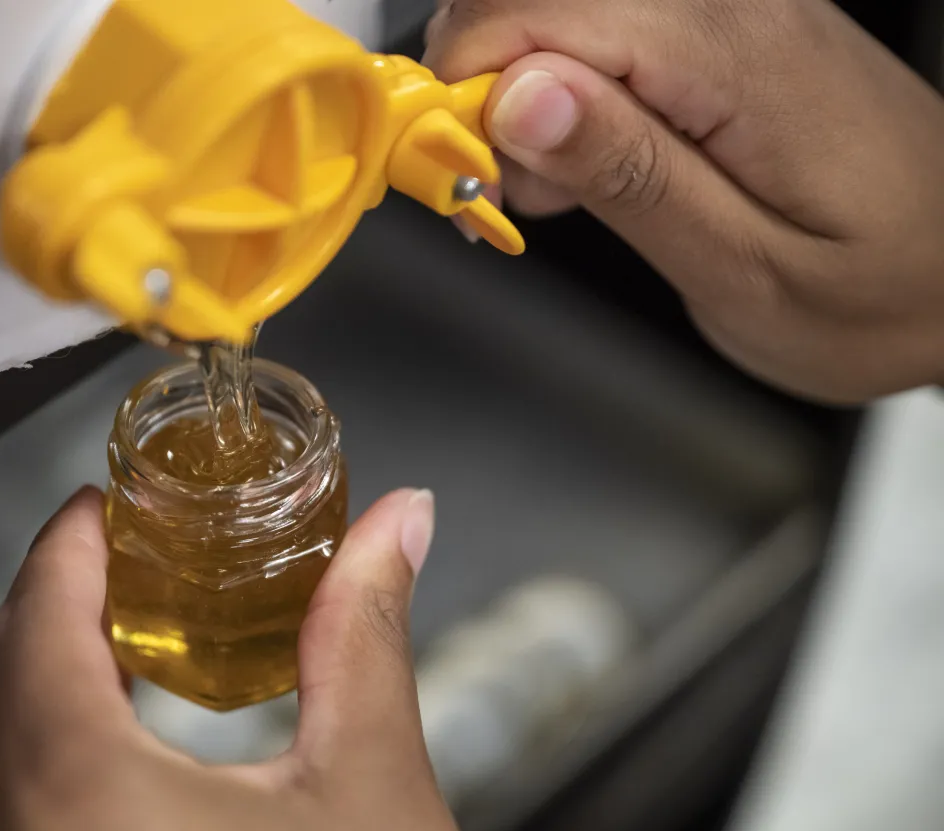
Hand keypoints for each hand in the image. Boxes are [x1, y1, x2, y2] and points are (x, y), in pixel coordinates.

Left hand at [0, 486, 456, 830]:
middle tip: (123, 579)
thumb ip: (364, 633)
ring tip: (103, 671)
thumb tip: (397, 526)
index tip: (100, 511)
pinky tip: (83, 791)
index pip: (37, 616)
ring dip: (23, 702)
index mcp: (79, 796)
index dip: (68, 543)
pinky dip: (8, 788)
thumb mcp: (370, 788)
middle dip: (53, 613)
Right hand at [425, 0, 943, 402]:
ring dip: (514, 100)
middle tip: (506, 197)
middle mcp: (730, 3)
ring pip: (549, 12)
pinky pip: (595, 30)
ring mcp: (726, 6)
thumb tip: (516, 99)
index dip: (464, 96)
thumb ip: (629, 176)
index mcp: (734, 55)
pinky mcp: (719, 28)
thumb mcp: (744, 270)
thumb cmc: (880, 289)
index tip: (462, 183)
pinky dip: (558, 97)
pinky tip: (583, 161)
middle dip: (478, 98)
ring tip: (555, 191)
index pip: (528, 14)